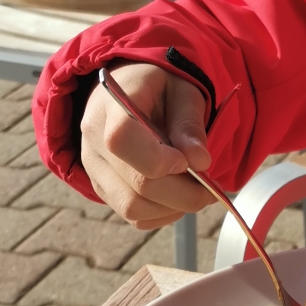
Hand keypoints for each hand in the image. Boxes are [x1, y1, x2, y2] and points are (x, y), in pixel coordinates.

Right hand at [78, 63, 210, 229]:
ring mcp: (94, 169)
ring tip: (196, 190)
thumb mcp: (181, 90)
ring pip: (133, 207)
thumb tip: (200, 162)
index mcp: (110, 105)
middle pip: (136, 184)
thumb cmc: (157, 88)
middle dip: (183, 193)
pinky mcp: (102, 189)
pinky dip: (163, 215)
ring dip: (174, 207)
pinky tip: (178, 196)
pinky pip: (133, 217)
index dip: (158, 160)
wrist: (127, 90)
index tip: (188, 162)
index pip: (122, 139)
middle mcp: (93, 141)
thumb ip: (189, 124)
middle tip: (211, 187)